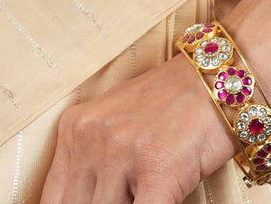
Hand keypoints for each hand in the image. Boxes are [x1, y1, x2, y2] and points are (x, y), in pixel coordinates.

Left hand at [39, 53, 235, 203]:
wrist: (219, 78)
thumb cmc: (172, 104)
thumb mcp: (117, 124)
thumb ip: (93, 164)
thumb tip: (83, 200)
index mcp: (75, 127)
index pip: (52, 199)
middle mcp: (91, 137)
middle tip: (123, 200)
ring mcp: (122, 152)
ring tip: (140, 195)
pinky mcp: (157, 170)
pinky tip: (159, 202)